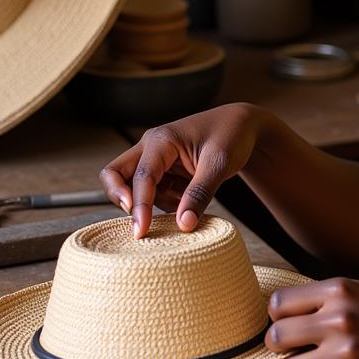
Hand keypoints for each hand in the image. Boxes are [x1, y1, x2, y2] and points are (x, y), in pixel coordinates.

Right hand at [99, 102, 268, 237]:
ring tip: (189, 196)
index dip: (139, 206)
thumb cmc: (231, 136)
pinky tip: (189, 196)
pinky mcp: (163, 170)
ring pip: (137, 190)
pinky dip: (168, 201)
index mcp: (162, 140)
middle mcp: (151, 147)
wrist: (243, 126)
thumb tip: (183, 225)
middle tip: (141, 223)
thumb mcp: (220, 164)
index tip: (141, 232)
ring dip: (157, 203)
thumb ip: (200, 193)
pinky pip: (154, 193)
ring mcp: (155, 159)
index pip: (141, 176)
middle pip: (115, 175)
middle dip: (123, 200)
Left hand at [266, 277, 358, 358]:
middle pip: (276, 336)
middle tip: (292, 348)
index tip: (289, 322)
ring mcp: (346, 351)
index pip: (278, 303)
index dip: (278, 315)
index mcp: (339, 289)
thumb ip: (325, 296)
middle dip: (279, 344)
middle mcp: (339, 318)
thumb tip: (281, 308)